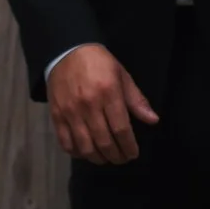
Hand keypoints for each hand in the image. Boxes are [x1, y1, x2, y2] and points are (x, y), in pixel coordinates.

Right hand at [46, 43, 158, 164]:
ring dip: (98, 157)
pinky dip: (76, 152)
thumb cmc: (98, 63)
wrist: (66, 50)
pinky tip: (84, 151)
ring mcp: (70, 111)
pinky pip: (65, 141)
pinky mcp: (56, 114)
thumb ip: (136, 100)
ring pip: (85, 145)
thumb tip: (153, 120)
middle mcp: (88, 105)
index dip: (129, 146)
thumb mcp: (122, 75)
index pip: (121, 130)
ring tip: (105, 157)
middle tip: (122, 158)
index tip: (133, 153)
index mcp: (108, 93)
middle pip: (104, 141)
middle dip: (116, 156)